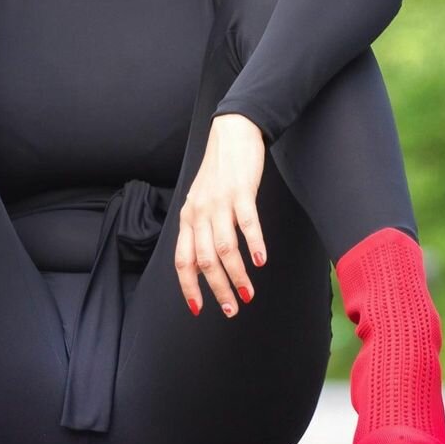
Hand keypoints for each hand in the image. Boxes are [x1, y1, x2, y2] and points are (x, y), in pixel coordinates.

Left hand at [175, 113, 267, 318]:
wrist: (231, 133)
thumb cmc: (219, 172)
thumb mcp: (201, 202)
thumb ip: (201, 229)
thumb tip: (204, 264)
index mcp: (188, 217)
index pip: (182, 260)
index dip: (189, 287)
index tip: (199, 309)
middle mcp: (199, 212)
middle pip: (204, 259)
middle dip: (217, 288)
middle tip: (232, 309)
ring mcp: (220, 202)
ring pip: (224, 247)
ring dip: (237, 275)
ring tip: (248, 293)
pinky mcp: (241, 191)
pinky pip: (247, 222)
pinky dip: (254, 243)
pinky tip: (262, 260)